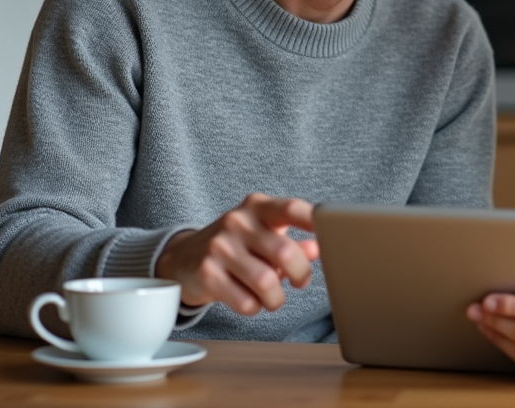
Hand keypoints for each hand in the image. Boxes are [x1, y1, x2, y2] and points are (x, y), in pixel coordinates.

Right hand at [155, 194, 319, 315]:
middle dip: (301, 274)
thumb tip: (318, 249)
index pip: (291, 208)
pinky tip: (249, 299)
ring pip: (266, 282)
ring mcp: (219, 247)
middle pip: (285, 252)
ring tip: (274, 297)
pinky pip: (246, 302)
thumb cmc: (235, 245)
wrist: (182, 258)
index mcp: (257, 206)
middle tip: (301, 282)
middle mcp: (237, 221)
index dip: (314, 219)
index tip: (332, 232)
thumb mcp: (262, 235)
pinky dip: (255, 307)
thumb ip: (292, 240)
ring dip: (277, 298)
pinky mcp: (207, 273)